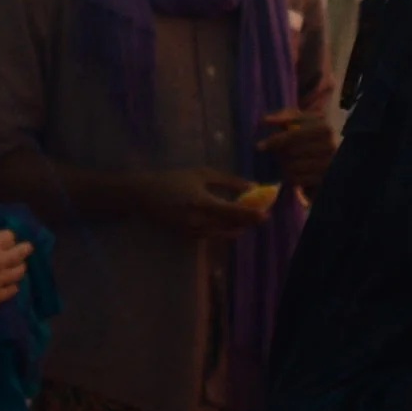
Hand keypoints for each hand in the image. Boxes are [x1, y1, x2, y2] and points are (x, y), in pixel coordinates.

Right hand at [0, 230, 32, 313]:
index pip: (10, 237)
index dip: (7, 238)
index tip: (5, 240)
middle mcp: (0, 260)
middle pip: (20, 253)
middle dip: (24, 249)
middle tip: (27, 248)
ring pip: (19, 272)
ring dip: (20, 268)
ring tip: (20, 267)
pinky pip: (11, 291)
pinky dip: (13, 286)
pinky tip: (12, 285)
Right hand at [133, 167, 264, 238]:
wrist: (145, 195)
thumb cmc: (174, 179)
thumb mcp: (202, 174)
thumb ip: (228, 180)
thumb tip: (251, 186)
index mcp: (203, 202)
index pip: (234, 212)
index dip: (251, 215)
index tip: (266, 214)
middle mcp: (199, 220)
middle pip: (231, 226)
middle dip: (248, 222)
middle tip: (260, 216)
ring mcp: (193, 231)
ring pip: (223, 234)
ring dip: (237, 228)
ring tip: (247, 220)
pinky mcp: (187, 237)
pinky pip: (212, 236)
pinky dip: (223, 231)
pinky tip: (229, 224)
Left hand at [260, 109, 338, 191]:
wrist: (333, 157)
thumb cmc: (312, 136)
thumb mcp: (302, 122)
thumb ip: (285, 117)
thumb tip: (265, 120)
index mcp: (324, 126)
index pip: (292, 134)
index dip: (274, 140)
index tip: (259, 146)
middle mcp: (330, 144)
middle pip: (291, 151)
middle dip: (279, 153)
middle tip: (276, 154)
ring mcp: (329, 163)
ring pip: (292, 165)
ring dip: (283, 165)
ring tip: (285, 162)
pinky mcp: (324, 179)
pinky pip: (296, 179)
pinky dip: (289, 176)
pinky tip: (291, 172)